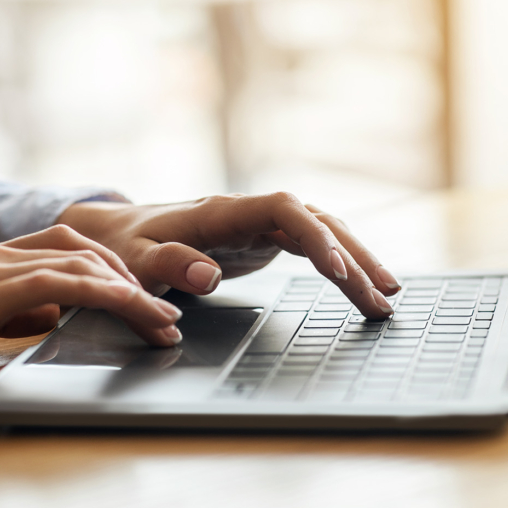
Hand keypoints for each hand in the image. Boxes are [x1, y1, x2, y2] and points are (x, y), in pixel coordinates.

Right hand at [0, 225, 182, 396]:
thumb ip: (11, 310)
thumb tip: (54, 314)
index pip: (66, 247)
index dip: (109, 267)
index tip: (141, 294)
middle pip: (82, 249)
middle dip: (130, 275)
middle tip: (164, 307)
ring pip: (79, 263)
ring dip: (129, 289)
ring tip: (162, 315)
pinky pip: (57, 282)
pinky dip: (101, 292)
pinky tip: (128, 307)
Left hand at [58, 193, 398, 318]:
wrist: (119, 234)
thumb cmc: (125, 247)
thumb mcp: (133, 261)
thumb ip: (166, 265)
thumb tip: (207, 275)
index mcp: (221, 212)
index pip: (283, 210)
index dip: (315, 236)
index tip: (337, 273)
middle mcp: (248, 212)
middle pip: (315, 221)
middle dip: (353, 256)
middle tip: (385, 297)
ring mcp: (258, 224)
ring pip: (321, 231)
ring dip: (355, 260)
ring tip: (387, 297)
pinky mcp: (261, 239)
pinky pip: (310, 246)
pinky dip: (337, 264)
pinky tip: (358, 284)